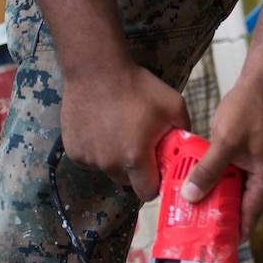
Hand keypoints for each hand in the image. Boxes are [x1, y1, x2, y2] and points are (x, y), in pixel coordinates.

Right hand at [59, 63, 188, 199]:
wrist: (96, 69)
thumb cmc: (136, 86)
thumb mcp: (173, 106)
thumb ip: (184, 132)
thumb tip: (188, 147)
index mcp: (135, 157)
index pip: (147, 192)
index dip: (155, 184)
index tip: (157, 172)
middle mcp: (109, 163)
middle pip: (127, 181)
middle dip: (135, 169)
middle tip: (139, 145)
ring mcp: (89, 158)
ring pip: (108, 169)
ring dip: (115, 158)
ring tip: (119, 131)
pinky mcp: (74, 150)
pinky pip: (90, 159)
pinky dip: (97, 150)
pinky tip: (102, 128)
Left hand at [180, 73, 262, 237]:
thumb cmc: (249, 109)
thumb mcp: (224, 142)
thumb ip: (208, 171)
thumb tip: (191, 197)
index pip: (250, 216)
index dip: (233, 232)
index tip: (214, 245)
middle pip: (246, 203)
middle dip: (223, 212)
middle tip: (197, 223)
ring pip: (242, 186)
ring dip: (222, 192)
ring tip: (198, 201)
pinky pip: (243, 172)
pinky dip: (227, 176)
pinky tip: (207, 175)